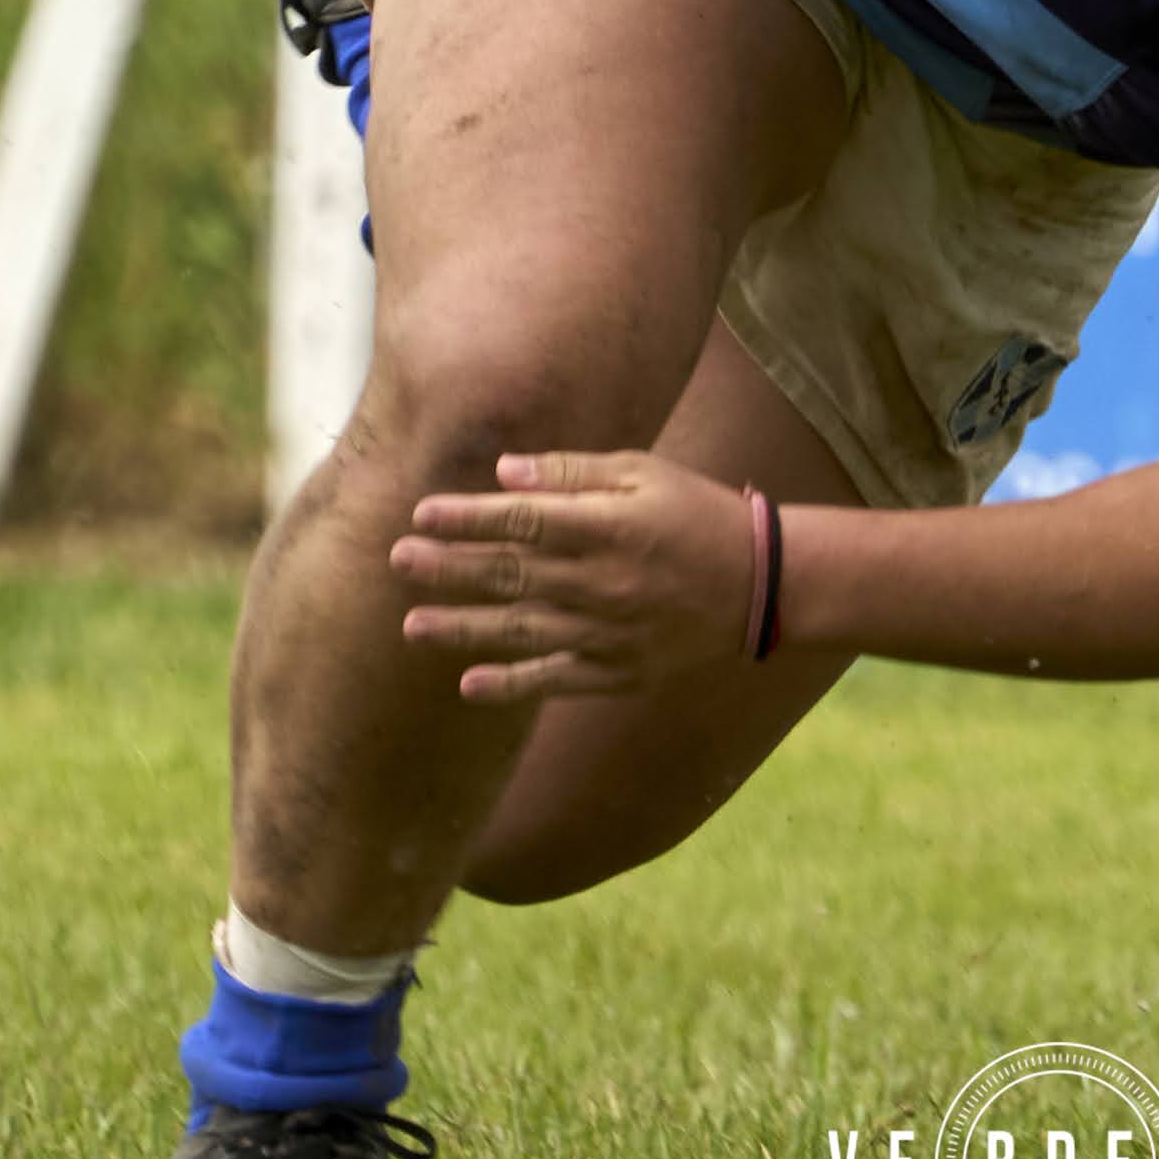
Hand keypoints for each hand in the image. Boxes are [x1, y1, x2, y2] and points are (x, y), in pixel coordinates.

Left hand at [390, 449, 755, 702]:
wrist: (761, 585)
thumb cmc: (696, 514)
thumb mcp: (644, 473)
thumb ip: (572, 473)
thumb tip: (504, 472)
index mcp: (609, 526)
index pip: (522, 520)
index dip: (468, 517)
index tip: (420, 513)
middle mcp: (602, 582)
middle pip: (510, 575)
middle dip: (449, 568)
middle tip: (397, 561)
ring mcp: (609, 632)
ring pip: (521, 631)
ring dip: (463, 629)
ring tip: (412, 626)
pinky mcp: (619, 671)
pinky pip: (555, 680)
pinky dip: (512, 684)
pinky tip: (469, 685)